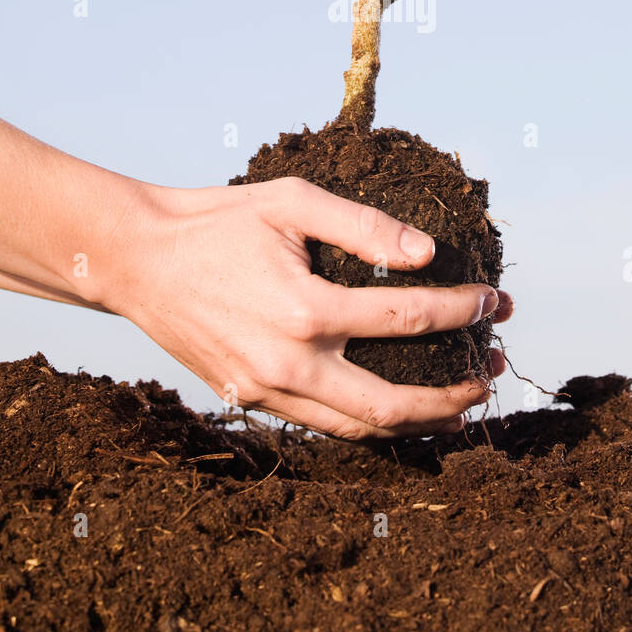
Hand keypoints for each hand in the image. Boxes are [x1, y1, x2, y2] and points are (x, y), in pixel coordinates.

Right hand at [110, 175, 511, 440]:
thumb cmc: (218, 221)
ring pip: (360, 429)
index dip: (460, 311)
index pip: (406, 317)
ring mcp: (268, 390)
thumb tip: (426, 253)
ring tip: (462, 404)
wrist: (139, 260)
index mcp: (306, 309)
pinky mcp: (251, 400)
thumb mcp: (292, 202)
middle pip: (394, 403)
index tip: (492, 302)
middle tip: (492, 370)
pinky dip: (370, 425)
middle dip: (455, 392)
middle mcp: (290, 362)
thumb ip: (363, 226)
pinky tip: (398, 409)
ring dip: (420, 421)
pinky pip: (324, 425)